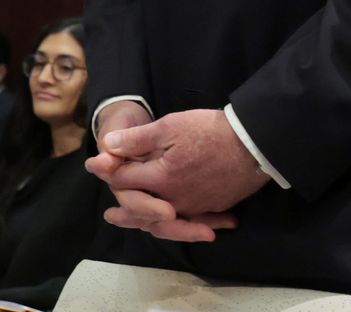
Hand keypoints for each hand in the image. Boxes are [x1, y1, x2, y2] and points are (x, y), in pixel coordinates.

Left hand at [84, 103, 231, 241]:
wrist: (253, 144)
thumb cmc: (209, 131)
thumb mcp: (170, 126)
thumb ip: (138, 140)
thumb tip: (108, 147)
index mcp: (160, 178)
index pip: (125, 180)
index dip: (109, 173)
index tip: (97, 169)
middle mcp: (175, 199)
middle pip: (143, 209)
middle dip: (126, 212)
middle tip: (111, 217)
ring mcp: (195, 206)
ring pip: (165, 221)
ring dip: (149, 222)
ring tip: (139, 224)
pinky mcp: (213, 207)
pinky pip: (189, 221)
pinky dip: (178, 224)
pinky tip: (175, 220)